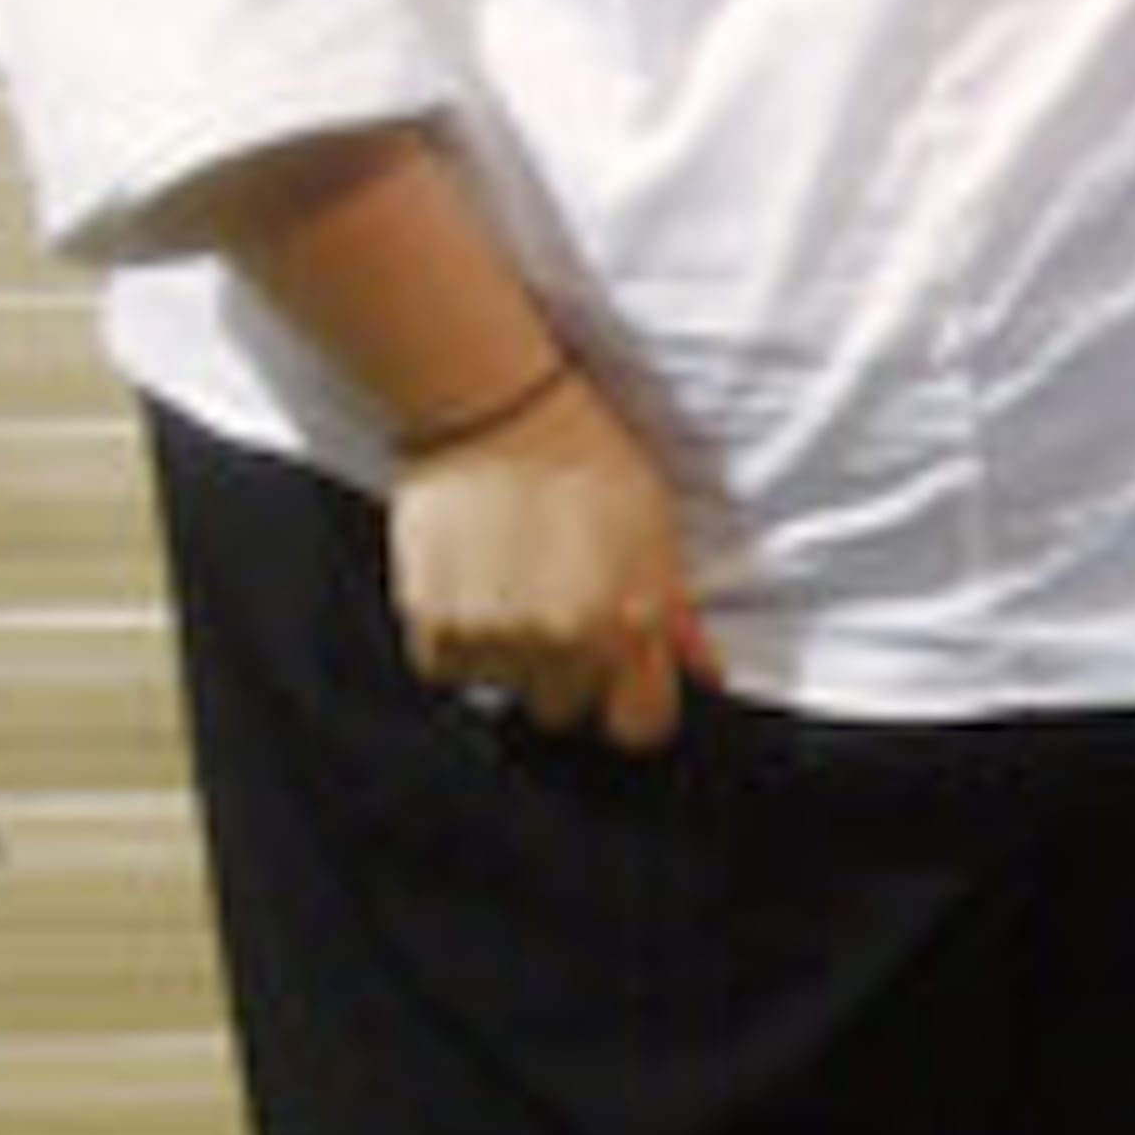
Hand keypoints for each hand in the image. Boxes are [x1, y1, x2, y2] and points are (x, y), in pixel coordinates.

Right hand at [388, 374, 714, 752]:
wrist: (492, 408)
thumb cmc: (584, 458)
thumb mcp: (657, 532)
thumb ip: (678, 616)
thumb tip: (703, 674)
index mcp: (624, 624)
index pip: (641, 727)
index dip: (635, 704)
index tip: (627, 680)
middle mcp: (559, 641)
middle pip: (566, 709)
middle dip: (567, 672)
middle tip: (560, 607)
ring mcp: (491, 636)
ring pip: (506, 687)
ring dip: (511, 652)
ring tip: (514, 581)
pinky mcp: (431, 622)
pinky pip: (449, 666)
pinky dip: (459, 638)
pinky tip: (475, 584)